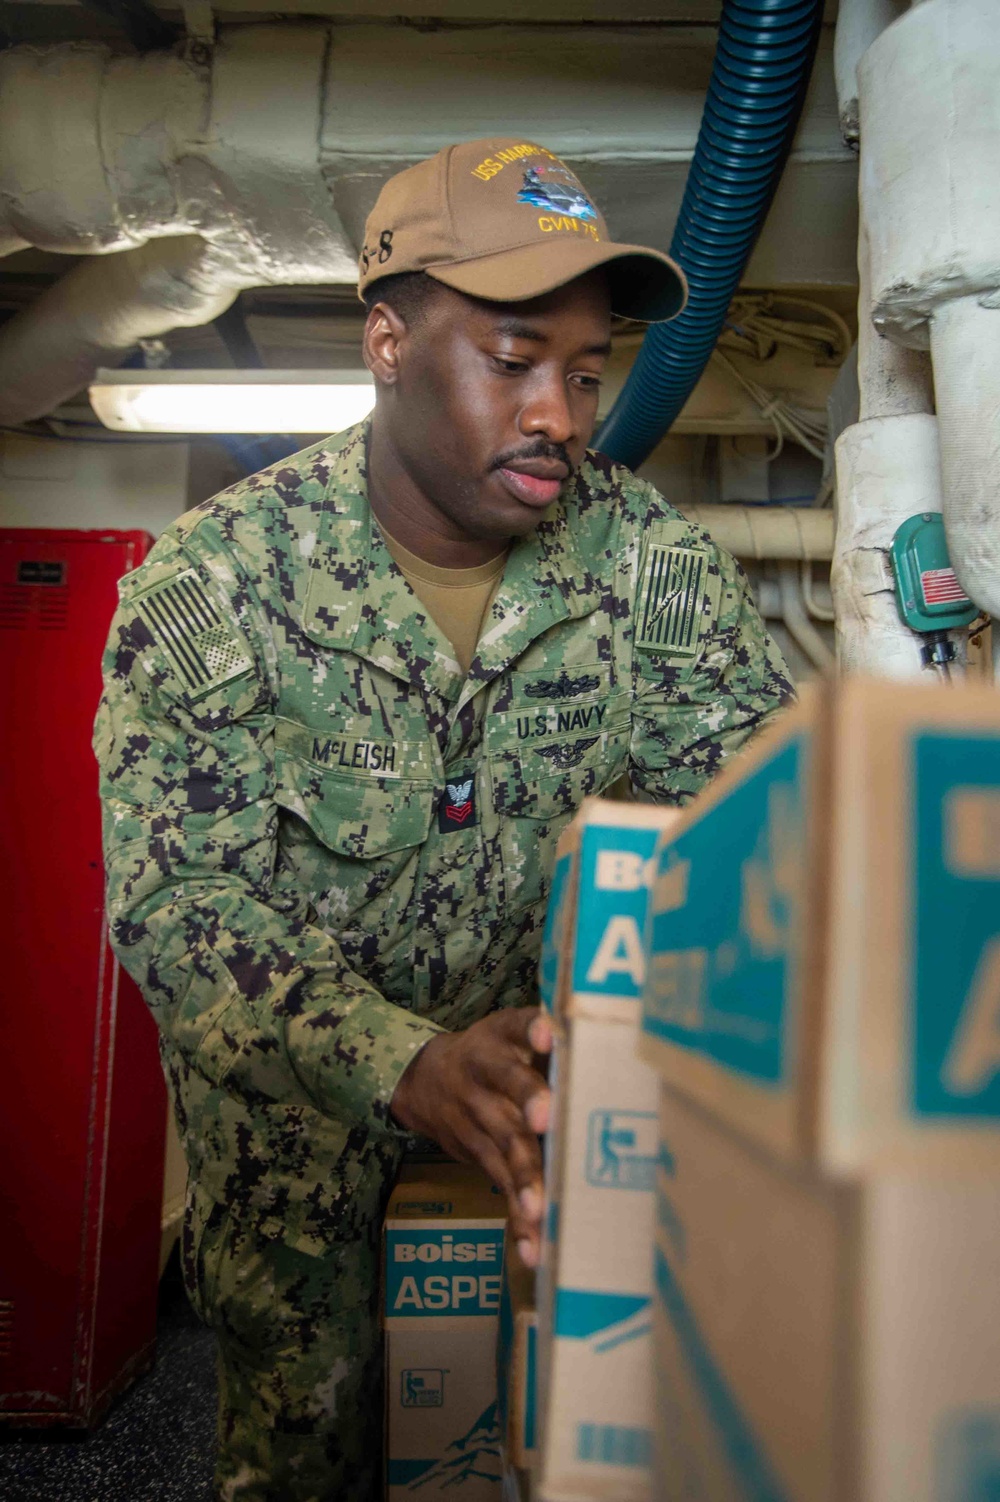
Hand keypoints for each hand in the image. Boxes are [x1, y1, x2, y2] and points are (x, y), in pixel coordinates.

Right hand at [391, 1008, 553, 1267]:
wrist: (425, 1080)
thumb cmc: (494, 1053)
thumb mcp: (511, 1031)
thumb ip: (552, 1034)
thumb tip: (614, 1035)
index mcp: (501, 1036)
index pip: (516, 1025)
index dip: (531, 1029)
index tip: (548, 1036)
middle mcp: (486, 1073)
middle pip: (509, 1087)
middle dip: (528, 1104)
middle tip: (544, 1120)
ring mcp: (477, 1114)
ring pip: (503, 1145)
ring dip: (522, 1178)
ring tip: (539, 1209)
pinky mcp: (476, 1154)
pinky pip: (499, 1184)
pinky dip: (516, 1218)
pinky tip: (533, 1247)